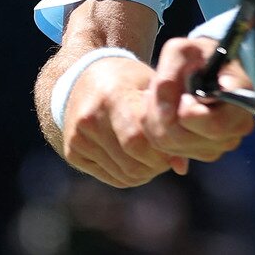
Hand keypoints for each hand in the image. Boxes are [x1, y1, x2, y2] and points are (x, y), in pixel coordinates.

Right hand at [61, 56, 188, 187]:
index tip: (174, 143)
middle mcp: (90, 117)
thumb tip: (182, 167)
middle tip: (167, 153)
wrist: (84, 76)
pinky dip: (130, 173)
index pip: (138, 139)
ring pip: (125, 175)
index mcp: (112, 95)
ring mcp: (78, 137)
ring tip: (153, 152)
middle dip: (158, 165)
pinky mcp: (72, 152)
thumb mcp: (152, 87)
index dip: (163, 150)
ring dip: (146, 171)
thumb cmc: (129, 80)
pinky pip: (113, 178)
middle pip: (132, 163)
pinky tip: (134, 154)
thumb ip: (169, 121)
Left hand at [143, 38, 254, 162]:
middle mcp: (238, 125)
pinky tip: (167, 111)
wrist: (205, 65)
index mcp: (241, 96)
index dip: (190, 113)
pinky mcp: (208, 152)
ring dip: (159, 120)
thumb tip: (166, 112)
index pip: (215, 123)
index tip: (184, 96)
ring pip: (175, 145)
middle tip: (163, 92)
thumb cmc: (196, 56)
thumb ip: (168, 77)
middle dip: (165, 115)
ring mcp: (224, 142)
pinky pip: (172, 150)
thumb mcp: (180, 52)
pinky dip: (160, 130)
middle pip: (188, 137)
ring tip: (165, 98)